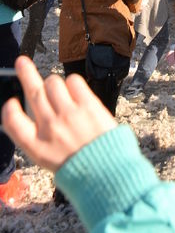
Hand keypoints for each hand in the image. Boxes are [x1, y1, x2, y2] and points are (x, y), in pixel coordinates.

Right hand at [1, 56, 115, 173]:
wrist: (107, 171)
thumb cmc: (77, 165)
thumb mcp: (48, 158)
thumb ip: (38, 135)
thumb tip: (33, 109)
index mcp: (36, 147)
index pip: (12, 122)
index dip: (9, 109)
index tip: (11, 102)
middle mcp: (50, 128)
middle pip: (33, 93)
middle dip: (25, 74)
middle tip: (21, 62)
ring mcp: (69, 114)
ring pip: (53, 83)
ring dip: (54, 83)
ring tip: (61, 93)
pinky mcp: (88, 104)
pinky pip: (74, 81)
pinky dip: (72, 83)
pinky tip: (75, 93)